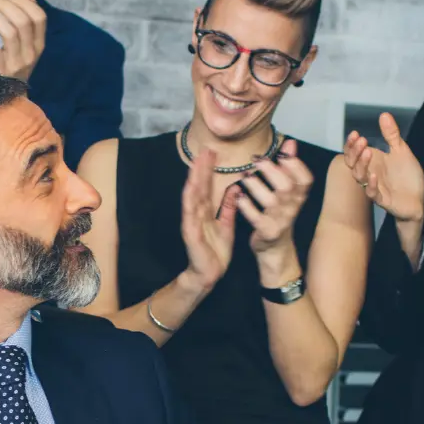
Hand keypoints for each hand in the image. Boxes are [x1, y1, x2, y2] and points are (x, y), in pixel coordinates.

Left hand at [0, 0, 46, 81]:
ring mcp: (16, 65)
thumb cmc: (10, 66)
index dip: (22, 1)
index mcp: (38, 45)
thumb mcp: (23, 43)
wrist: (5, 101)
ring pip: (8, 32)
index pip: (38, 17)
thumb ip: (25, 18)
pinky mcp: (0, 73)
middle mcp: (31, 55)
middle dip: (3, 3)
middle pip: (22, 21)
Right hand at [177, 136, 237, 290]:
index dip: (209, 169)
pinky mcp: (190, 232)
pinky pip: (190, 214)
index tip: (213, 153)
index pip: (206, 186)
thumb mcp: (226, 225)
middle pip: (198, 186)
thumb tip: (234, 188)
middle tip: (205, 150)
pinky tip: (191, 188)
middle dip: (201, 168)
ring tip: (197, 163)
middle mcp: (196, 213)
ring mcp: (191, 221)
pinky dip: (190, 200)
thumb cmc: (215, 251)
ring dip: (194, 178)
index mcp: (205, 211)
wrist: (209, 274)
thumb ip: (228, 207)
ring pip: (192, 196)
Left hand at [235, 138, 313, 269]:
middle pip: (286, 187)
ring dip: (256, 186)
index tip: (281, 153)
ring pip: (270, 201)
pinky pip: (256, 218)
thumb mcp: (289, 191)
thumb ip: (289, 167)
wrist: (275, 246)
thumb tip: (291, 143)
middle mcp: (293, 208)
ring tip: (245, 176)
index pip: (305, 179)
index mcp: (299, 196)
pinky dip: (246, 206)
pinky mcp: (267, 231)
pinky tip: (238, 196)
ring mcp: (280, 221)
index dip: (295, 165)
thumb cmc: (279, 213)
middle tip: (256, 159)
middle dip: (271, 170)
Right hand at [343, 112, 423, 224]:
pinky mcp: (383, 200)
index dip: (351, 144)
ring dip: (361, 165)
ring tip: (368, 153)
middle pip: (353, 164)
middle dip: (354, 152)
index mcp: (372, 162)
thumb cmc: (407, 176)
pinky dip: (372, 185)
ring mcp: (375, 187)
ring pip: (360, 178)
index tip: (355, 133)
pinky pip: (372, 193)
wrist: (418, 199)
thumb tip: (383, 114)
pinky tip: (374, 175)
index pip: (354, 153)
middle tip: (362, 141)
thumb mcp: (401, 151)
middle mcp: (370, 174)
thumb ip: (392, 135)